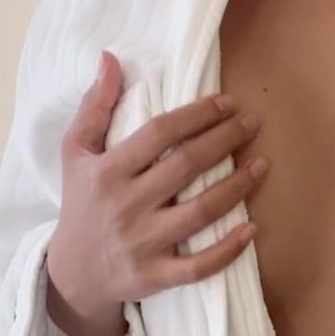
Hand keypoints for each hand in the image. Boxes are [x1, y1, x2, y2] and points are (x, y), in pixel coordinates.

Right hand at [46, 50, 267, 335]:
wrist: (72, 273)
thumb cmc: (80, 203)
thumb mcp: (75, 152)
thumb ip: (94, 107)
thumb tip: (110, 59)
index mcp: (106, 171)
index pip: (159, 134)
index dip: (197, 115)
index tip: (227, 102)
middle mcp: (124, 206)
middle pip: (186, 166)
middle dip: (225, 140)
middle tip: (253, 123)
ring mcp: (141, 243)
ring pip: (200, 212)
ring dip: (237, 187)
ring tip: (263, 165)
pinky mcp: (154, 276)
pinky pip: (199, 266)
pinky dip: (228, 249)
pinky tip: (252, 228)